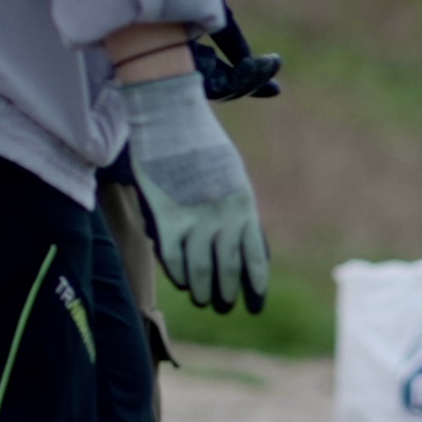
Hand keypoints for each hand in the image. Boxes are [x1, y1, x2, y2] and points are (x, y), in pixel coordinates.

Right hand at [118, 70, 266, 315]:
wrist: (170, 115)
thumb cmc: (202, 144)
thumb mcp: (233, 175)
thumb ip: (238, 210)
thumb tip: (245, 245)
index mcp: (244, 205)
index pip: (255, 256)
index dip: (255, 284)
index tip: (256, 304)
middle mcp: (223, 216)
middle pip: (227, 269)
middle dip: (227, 292)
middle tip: (224, 307)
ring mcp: (193, 217)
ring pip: (200, 269)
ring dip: (202, 289)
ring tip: (203, 299)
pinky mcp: (165, 215)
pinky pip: (172, 256)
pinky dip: (177, 273)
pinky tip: (181, 281)